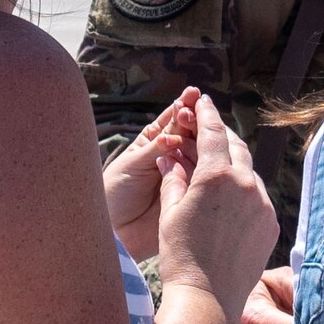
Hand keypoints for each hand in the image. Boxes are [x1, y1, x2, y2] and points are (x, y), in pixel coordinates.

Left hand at [103, 91, 197, 263]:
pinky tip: (207, 159)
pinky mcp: (191, 194)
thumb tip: (175, 134)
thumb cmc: (116, 193)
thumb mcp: (133, 165)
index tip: (193, 94)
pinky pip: (202, 177)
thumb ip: (156, 149)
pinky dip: (206, 168)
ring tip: (200, 131)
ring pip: (200, 153)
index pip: (172, 120)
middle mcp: (172, 156)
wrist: (116, 229)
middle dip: (194, 120)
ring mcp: (184, 174)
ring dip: (201, 142)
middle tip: (195, 111)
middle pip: (190, 133)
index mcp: (155, 142)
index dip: (183, 106)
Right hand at [155, 96, 277, 321]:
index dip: (207, 114)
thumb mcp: (170, 212)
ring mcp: (263, 205)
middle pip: (236, 147)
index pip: (213, 133)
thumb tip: (169, 157)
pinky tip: (232, 197)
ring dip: (235, 164)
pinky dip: (245, 190)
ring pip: (250, 172)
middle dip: (222, 136)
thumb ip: (173, 178)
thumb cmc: (180, 256)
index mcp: (217, 176)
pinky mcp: (271, 224)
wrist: (208, 299)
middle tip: (211, 129)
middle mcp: (246, 185)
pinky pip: (259, 197)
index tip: (203, 101)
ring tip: (219, 166)